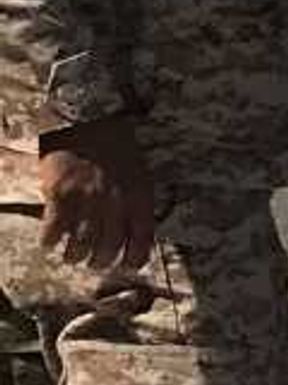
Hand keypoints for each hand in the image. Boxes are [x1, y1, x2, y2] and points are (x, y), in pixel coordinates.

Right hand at [35, 116, 153, 272]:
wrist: (85, 119)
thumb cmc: (115, 146)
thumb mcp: (139, 172)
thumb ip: (137, 201)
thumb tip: (135, 231)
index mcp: (139, 196)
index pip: (141, 238)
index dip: (136, 258)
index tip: (129, 266)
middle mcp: (114, 202)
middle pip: (109, 246)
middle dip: (102, 260)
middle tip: (95, 263)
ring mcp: (86, 199)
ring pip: (81, 243)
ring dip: (75, 255)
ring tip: (72, 257)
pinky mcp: (60, 193)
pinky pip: (55, 228)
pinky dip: (51, 240)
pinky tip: (49, 243)